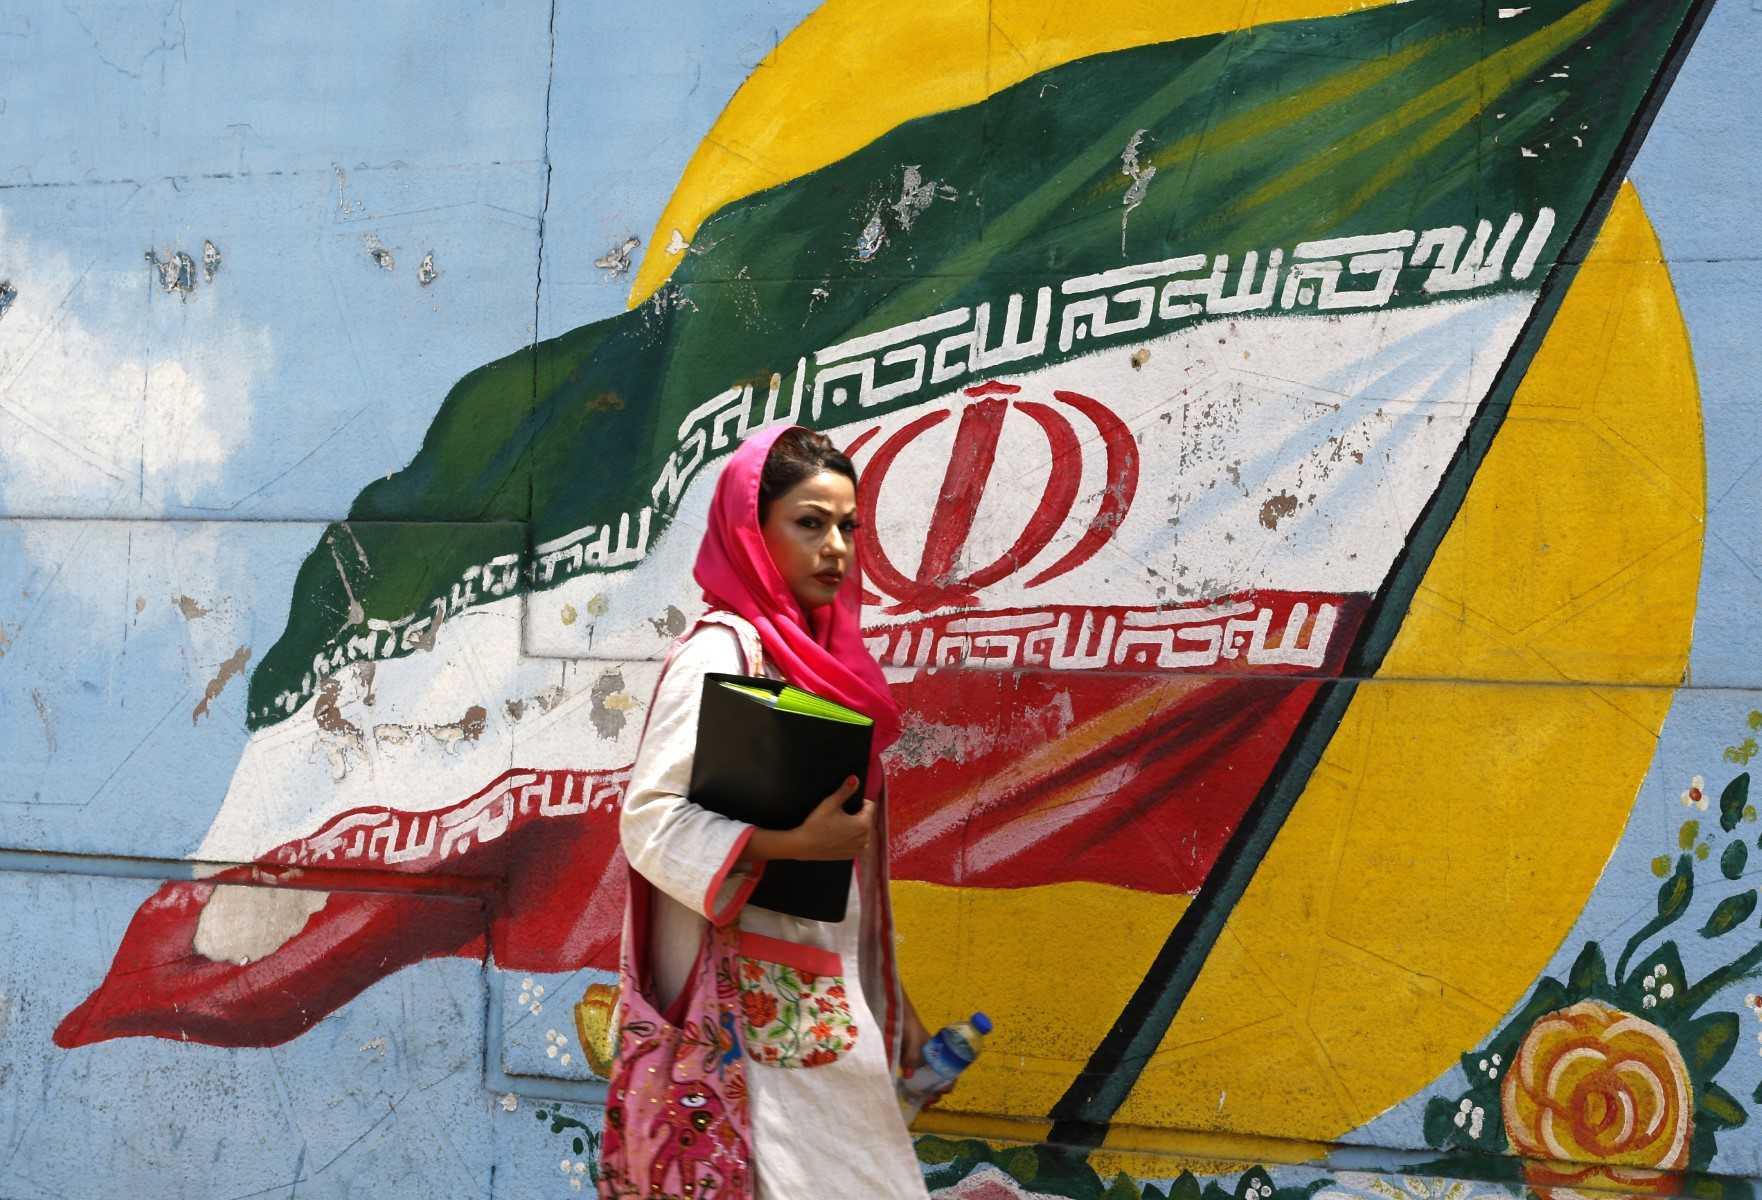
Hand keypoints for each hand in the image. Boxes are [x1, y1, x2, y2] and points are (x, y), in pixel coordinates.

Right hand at [744, 776, 869, 862]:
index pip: (870, 806)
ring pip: (863, 831)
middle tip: (839, 816)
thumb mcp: (830, 804)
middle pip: (868, 819)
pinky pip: (857, 842)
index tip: (845, 805)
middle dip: (858, 815)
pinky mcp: (852, 855)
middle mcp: (865, 838)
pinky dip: (852, 838)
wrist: (804, 846)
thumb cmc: (816, 824)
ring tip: (838, 826)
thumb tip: (855, 778)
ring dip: (856, 827)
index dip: (859, 802)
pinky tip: (838, 836)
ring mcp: (859, 849)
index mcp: (863, 824)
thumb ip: (845, 791)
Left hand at [900, 992, 946, 1110]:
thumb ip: (911, 1057)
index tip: (940, 1092)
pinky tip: (908, 1096)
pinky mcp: (909, 1064)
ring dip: (926, 1094)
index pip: (950, 1072)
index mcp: (939, 1054)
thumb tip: (909, 1076)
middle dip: (935, 1093)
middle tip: (927, 1102)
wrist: (896, 1015)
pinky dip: (914, 1089)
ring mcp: (920, 1063)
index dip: (948, 1084)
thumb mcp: (912, 1040)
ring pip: (927, 1083)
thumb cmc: (909, 1026)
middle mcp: (932, 1060)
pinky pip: (915, 1080)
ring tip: (920, 1103)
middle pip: (939, 1081)